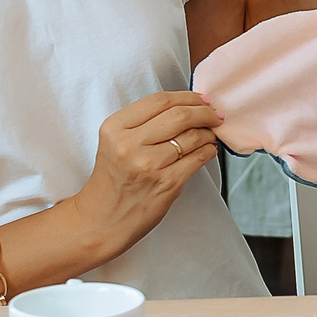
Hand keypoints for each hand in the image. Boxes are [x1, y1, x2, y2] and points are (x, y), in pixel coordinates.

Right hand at [70, 91, 220, 254]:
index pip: (158, 101)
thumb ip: (142, 124)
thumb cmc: (112, 180)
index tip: (201, 99)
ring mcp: (149, 165)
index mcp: (114, 128)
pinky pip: (198, 158)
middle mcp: (129, 144)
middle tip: (215, 114)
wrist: (101, 220)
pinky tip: (209, 149)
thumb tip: (186, 107)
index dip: (187, 97)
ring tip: (211, 134)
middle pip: (179, 115)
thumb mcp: (114, 143)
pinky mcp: (166, 183)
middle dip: (204, 112)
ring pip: (192, 136)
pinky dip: (209, 150)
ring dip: (208, 133)